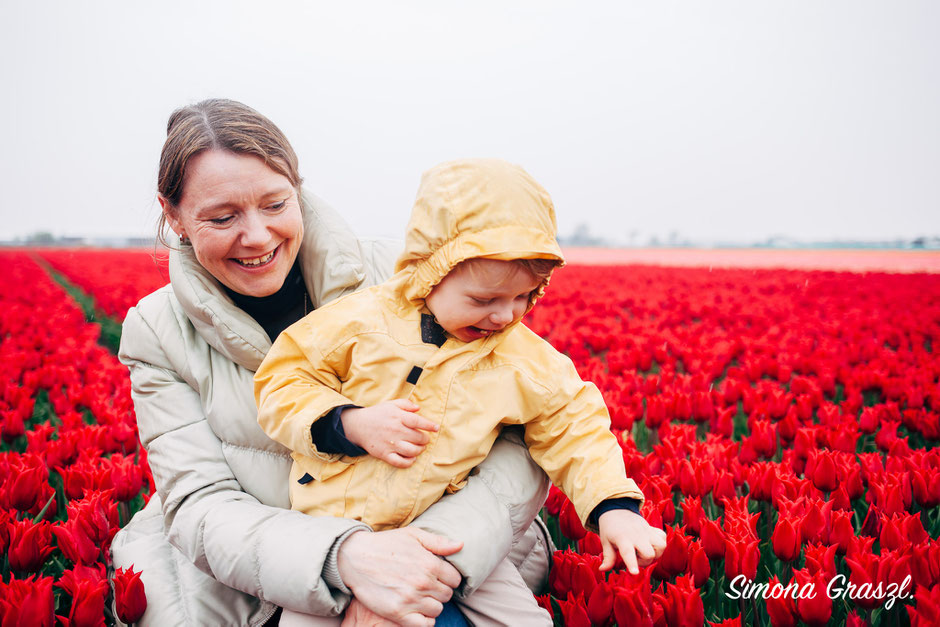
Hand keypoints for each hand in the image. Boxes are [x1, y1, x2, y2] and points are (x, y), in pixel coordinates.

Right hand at [336, 528, 462, 625]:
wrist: (355, 558)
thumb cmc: (385, 544)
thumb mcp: (413, 535)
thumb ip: (438, 542)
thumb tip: (460, 546)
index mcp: (429, 563)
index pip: (455, 579)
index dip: (448, 577)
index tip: (439, 576)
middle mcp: (423, 583)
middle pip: (447, 595)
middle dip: (440, 590)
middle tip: (427, 585)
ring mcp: (410, 599)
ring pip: (437, 610)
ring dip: (432, 604)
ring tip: (421, 596)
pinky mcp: (398, 613)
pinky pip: (424, 625)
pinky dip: (425, 620)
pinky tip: (418, 610)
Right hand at [341, 400, 438, 467]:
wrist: (358, 426)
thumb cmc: (377, 414)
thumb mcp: (391, 404)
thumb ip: (406, 404)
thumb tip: (419, 408)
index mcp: (398, 417)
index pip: (418, 422)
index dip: (429, 425)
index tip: (436, 428)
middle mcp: (395, 431)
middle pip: (418, 438)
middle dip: (425, 439)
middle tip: (425, 439)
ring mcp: (390, 444)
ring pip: (412, 451)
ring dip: (420, 450)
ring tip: (420, 448)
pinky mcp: (384, 454)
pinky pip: (400, 462)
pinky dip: (409, 462)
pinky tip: (412, 458)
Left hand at [597, 509, 666, 573]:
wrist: (617, 510)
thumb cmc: (610, 529)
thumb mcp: (605, 542)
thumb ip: (607, 558)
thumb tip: (602, 569)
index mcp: (622, 538)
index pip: (627, 552)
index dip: (632, 563)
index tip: (635, 573)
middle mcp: (636, 534)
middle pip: (649, 554)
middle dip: (644, 562)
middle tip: (635, 558)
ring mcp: (646, 531)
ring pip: (660, 546)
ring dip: (655, 554)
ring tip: (644, 553)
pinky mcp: (652, 529)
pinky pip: (663, 537)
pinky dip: (660, 544)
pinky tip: (650, 545)